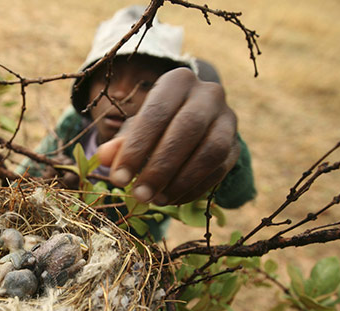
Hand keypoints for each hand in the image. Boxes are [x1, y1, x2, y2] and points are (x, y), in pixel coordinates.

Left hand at [97, 68, 239, 205]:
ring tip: (156, 200)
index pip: (157, 112)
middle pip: (188, 129)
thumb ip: (120, 143)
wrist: (197, 123)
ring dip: (182, 180)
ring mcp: (227, 119)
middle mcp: (208, 94)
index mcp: (178, 81)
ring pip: (211, 150)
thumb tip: (103, 158)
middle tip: (139, 195)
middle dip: (160, 167)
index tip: (118, 179)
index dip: (137, 148)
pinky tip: (173, 200)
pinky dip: (195, 189)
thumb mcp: (136, 128)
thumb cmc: (158, 124)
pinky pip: (219, 169)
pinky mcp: (236, 146)